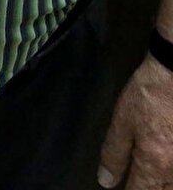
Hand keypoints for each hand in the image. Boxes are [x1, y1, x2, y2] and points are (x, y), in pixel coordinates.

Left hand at [99, 54, 172, 187]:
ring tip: (153, 177)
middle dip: (149, 189)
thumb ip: (114, 153)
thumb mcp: (122, 120)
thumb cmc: (151, 93)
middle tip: (139, 180)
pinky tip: (168, 167)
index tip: (121, 188)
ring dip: (164, 184)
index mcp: (154, 162)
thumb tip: (105, 179)